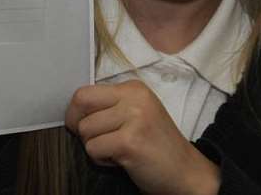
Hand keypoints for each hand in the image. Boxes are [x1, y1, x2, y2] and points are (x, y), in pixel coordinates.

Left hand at [65, 80, 220, 194]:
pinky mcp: (130, 141)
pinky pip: (93, 149)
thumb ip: (110, 106)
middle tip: (96, 140)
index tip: (86, 126)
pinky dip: (102, 160)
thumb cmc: (156, 146)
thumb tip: (73, 109)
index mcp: (133, 88)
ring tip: (117, 150)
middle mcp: (134, 97)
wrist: (187, 172)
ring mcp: (134, 117)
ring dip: (95, 146)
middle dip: (80, 126)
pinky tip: (121, 160)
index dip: (77, 112)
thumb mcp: (136, 114)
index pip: (85, 91)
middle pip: (80, 104)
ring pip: (85, 129)